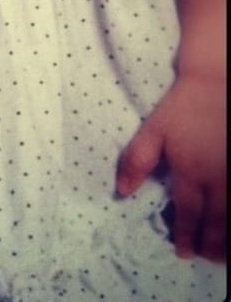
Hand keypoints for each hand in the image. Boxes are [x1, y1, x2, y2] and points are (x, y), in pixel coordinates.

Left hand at [118, 73, 227, 262]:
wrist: (217, 82)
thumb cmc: (182, 107)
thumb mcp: (152, 130)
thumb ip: (135, 161)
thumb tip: (121, 191)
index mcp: (189, 170)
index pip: (187, 211)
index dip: (185, 234)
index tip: (183, 251)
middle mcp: (217, 177)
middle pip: (215, 219)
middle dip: (210, 243)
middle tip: (206, 258)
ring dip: (228, 236)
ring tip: (223, 254)